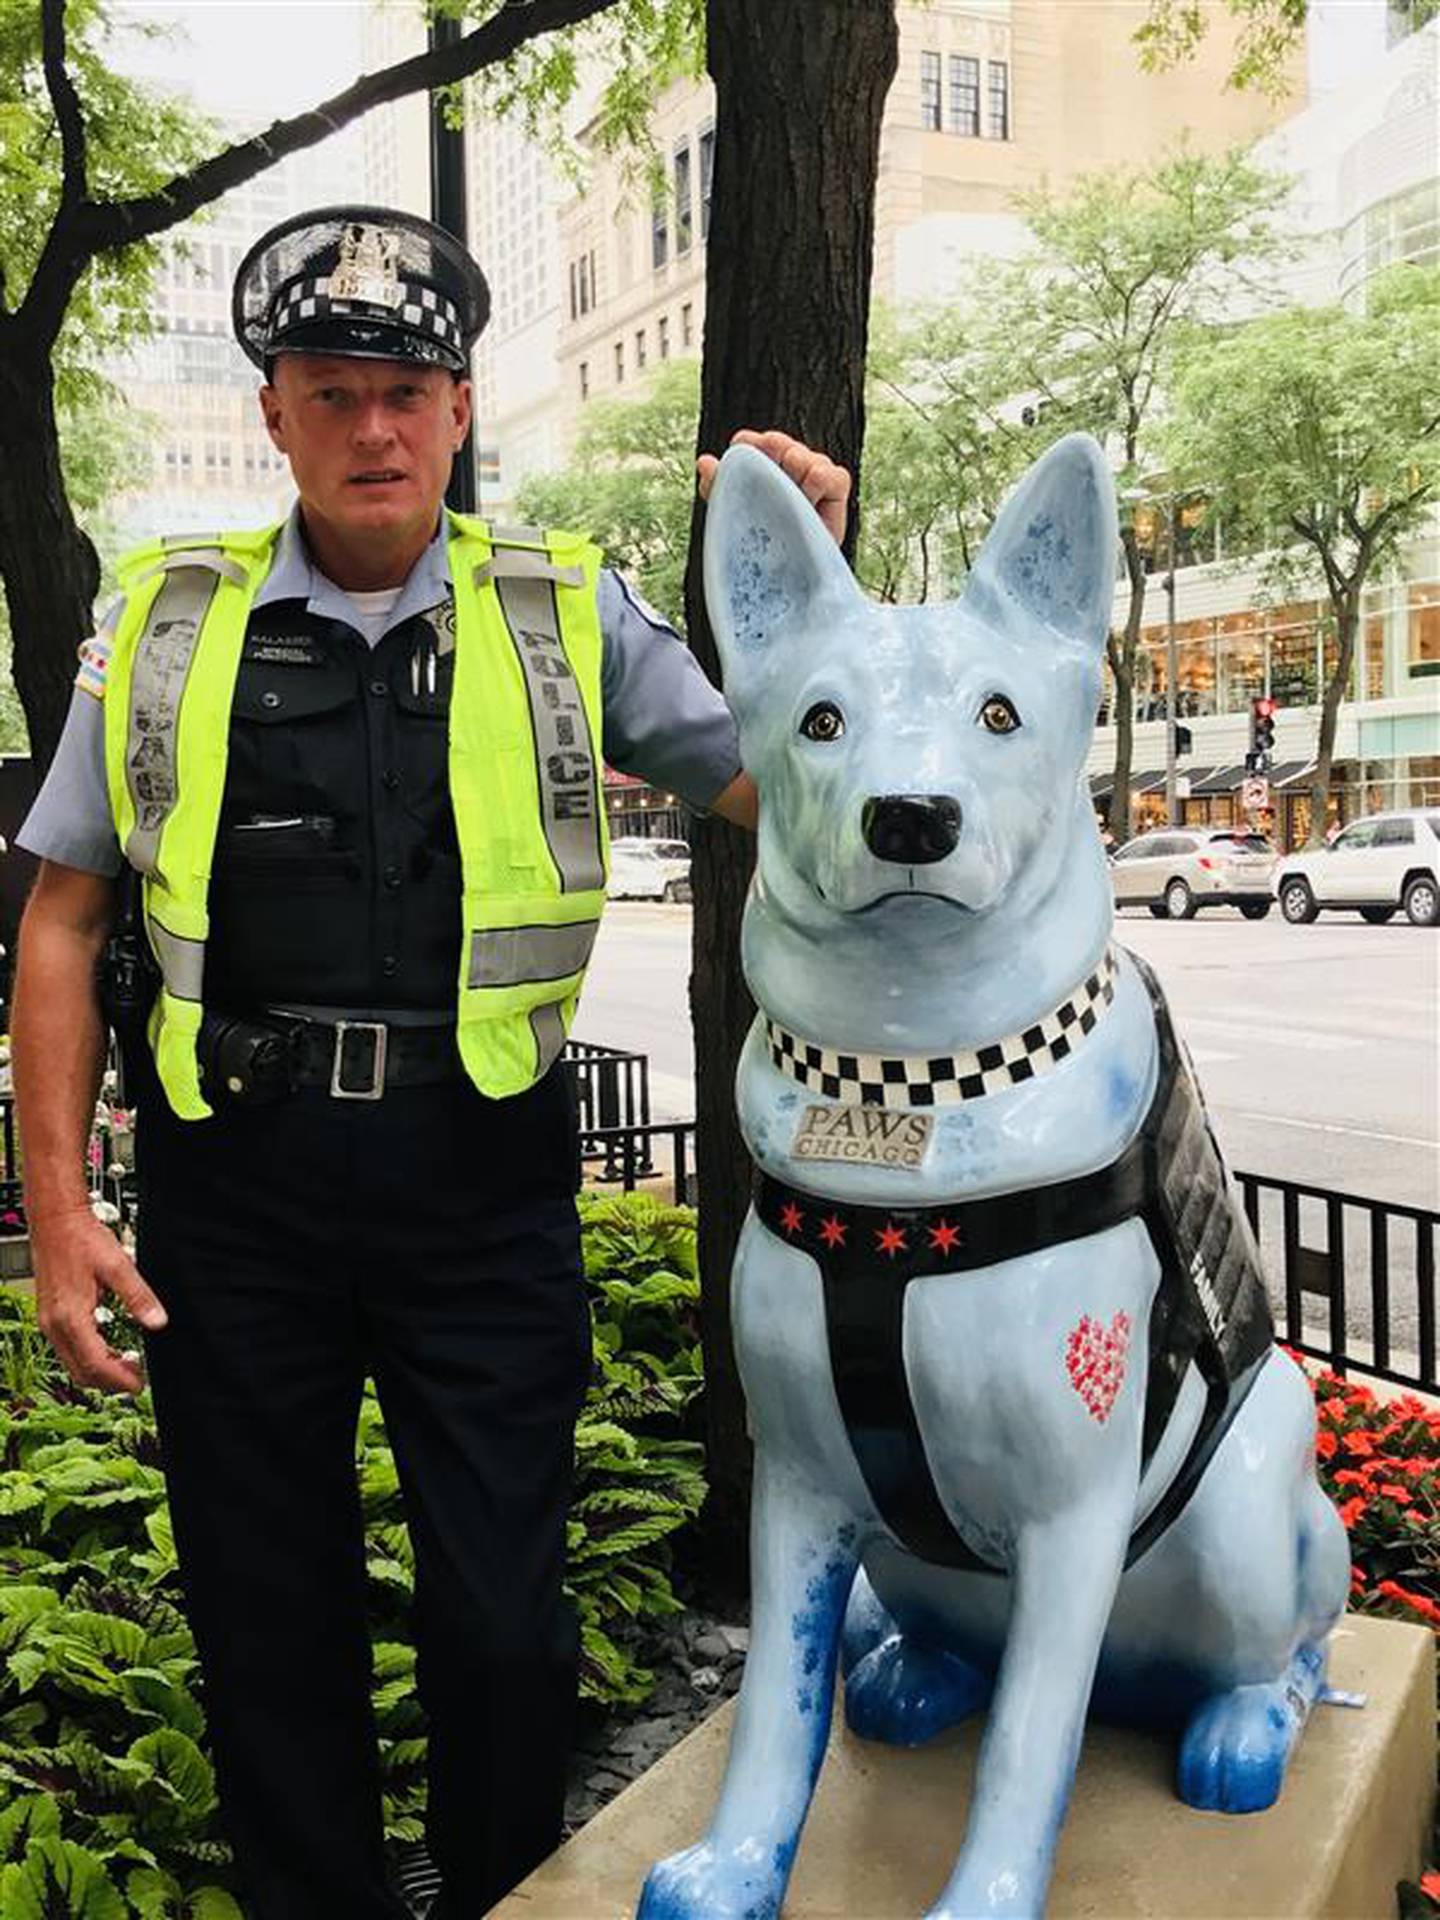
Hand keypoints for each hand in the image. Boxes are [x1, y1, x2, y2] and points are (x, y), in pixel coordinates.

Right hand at [32, 1204, 166, 1395]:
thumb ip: (138, 1296)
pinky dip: (88, 1356)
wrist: (55, 1221)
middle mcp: (54, 1325)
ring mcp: (49, 1322)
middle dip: (109, 1381)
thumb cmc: (81, 1239)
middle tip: (137, 1379)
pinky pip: (67, 1349)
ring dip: (99, 1370)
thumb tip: (158, 1321)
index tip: (138, 1384)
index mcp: (70, 1317)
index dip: (118, 1379)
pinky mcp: (50, 1316)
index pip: (94, 1364)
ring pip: (72, 1363)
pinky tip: (108, 1349)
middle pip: (80, 1371)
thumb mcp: (118, 1266)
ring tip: (127, 1366)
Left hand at [697, 429, 851, 545]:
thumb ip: (717, 488)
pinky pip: (825, 473)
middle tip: (766, 495)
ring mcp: (813, 467)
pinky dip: (815, 486)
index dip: (742, 454)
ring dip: (791, 481)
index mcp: (761, 464)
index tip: (740, 476)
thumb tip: (704, 462)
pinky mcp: (836, 480)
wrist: (793, 577)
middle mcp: (787, 460)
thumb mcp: (735, 517)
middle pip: (774, 441)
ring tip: (789, 507)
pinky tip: (808, 506)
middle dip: (766, 467)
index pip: (747, 442)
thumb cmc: (766, 547)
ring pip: (798, 454)